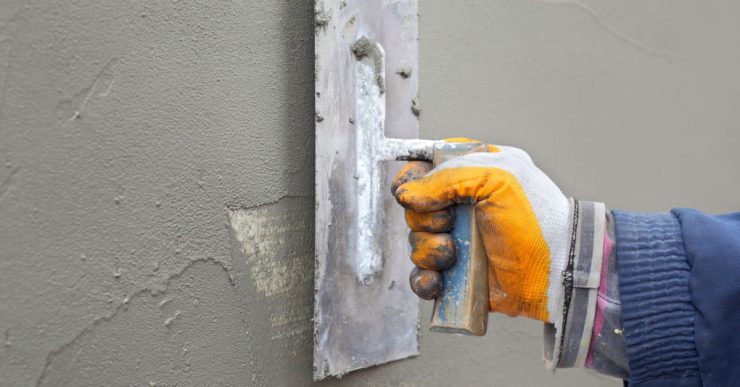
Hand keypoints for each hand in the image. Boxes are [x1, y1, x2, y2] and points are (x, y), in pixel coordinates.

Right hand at [391, 140, 569, 322]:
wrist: (557, 271)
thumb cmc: (537, 219)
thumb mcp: (498, 178)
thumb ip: (448, 177)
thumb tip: (406, 194)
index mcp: (472, 174)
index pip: (425, 169)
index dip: (413, 180)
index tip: (416, 192)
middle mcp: (461, 207)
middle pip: (415, 209)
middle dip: (425, 219)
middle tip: (450, 224)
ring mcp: (458, 241)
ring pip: (416, 243)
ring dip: (428, 250)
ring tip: (454, 255)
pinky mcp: (457, 275)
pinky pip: (422, 276)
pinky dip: (424, 279)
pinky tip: (439, 280)